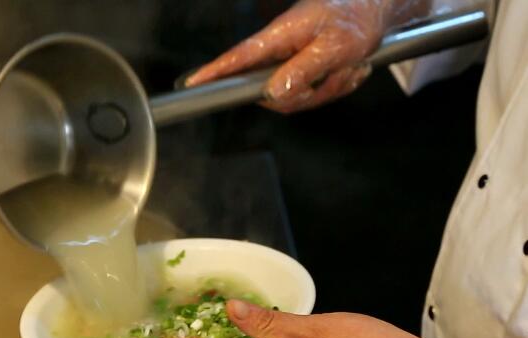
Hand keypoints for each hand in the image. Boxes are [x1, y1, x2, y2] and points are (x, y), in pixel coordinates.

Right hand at [186, 0, 424, 112]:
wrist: (375, 11)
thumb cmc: (355, 18)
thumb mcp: (337, 46)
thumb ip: (304, 70)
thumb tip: (273, 92)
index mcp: (281, 36)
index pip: (240, 57)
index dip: (215, 72)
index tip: (192, 83)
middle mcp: (280, 52)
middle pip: (273, 92)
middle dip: (311, 93)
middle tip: (341, 74)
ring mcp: (290, 64)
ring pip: (296, 98)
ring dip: (329, 88)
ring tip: (350, 66)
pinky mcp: (301, 72)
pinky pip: (311, 95)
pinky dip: (335, 86)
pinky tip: (349, 69)